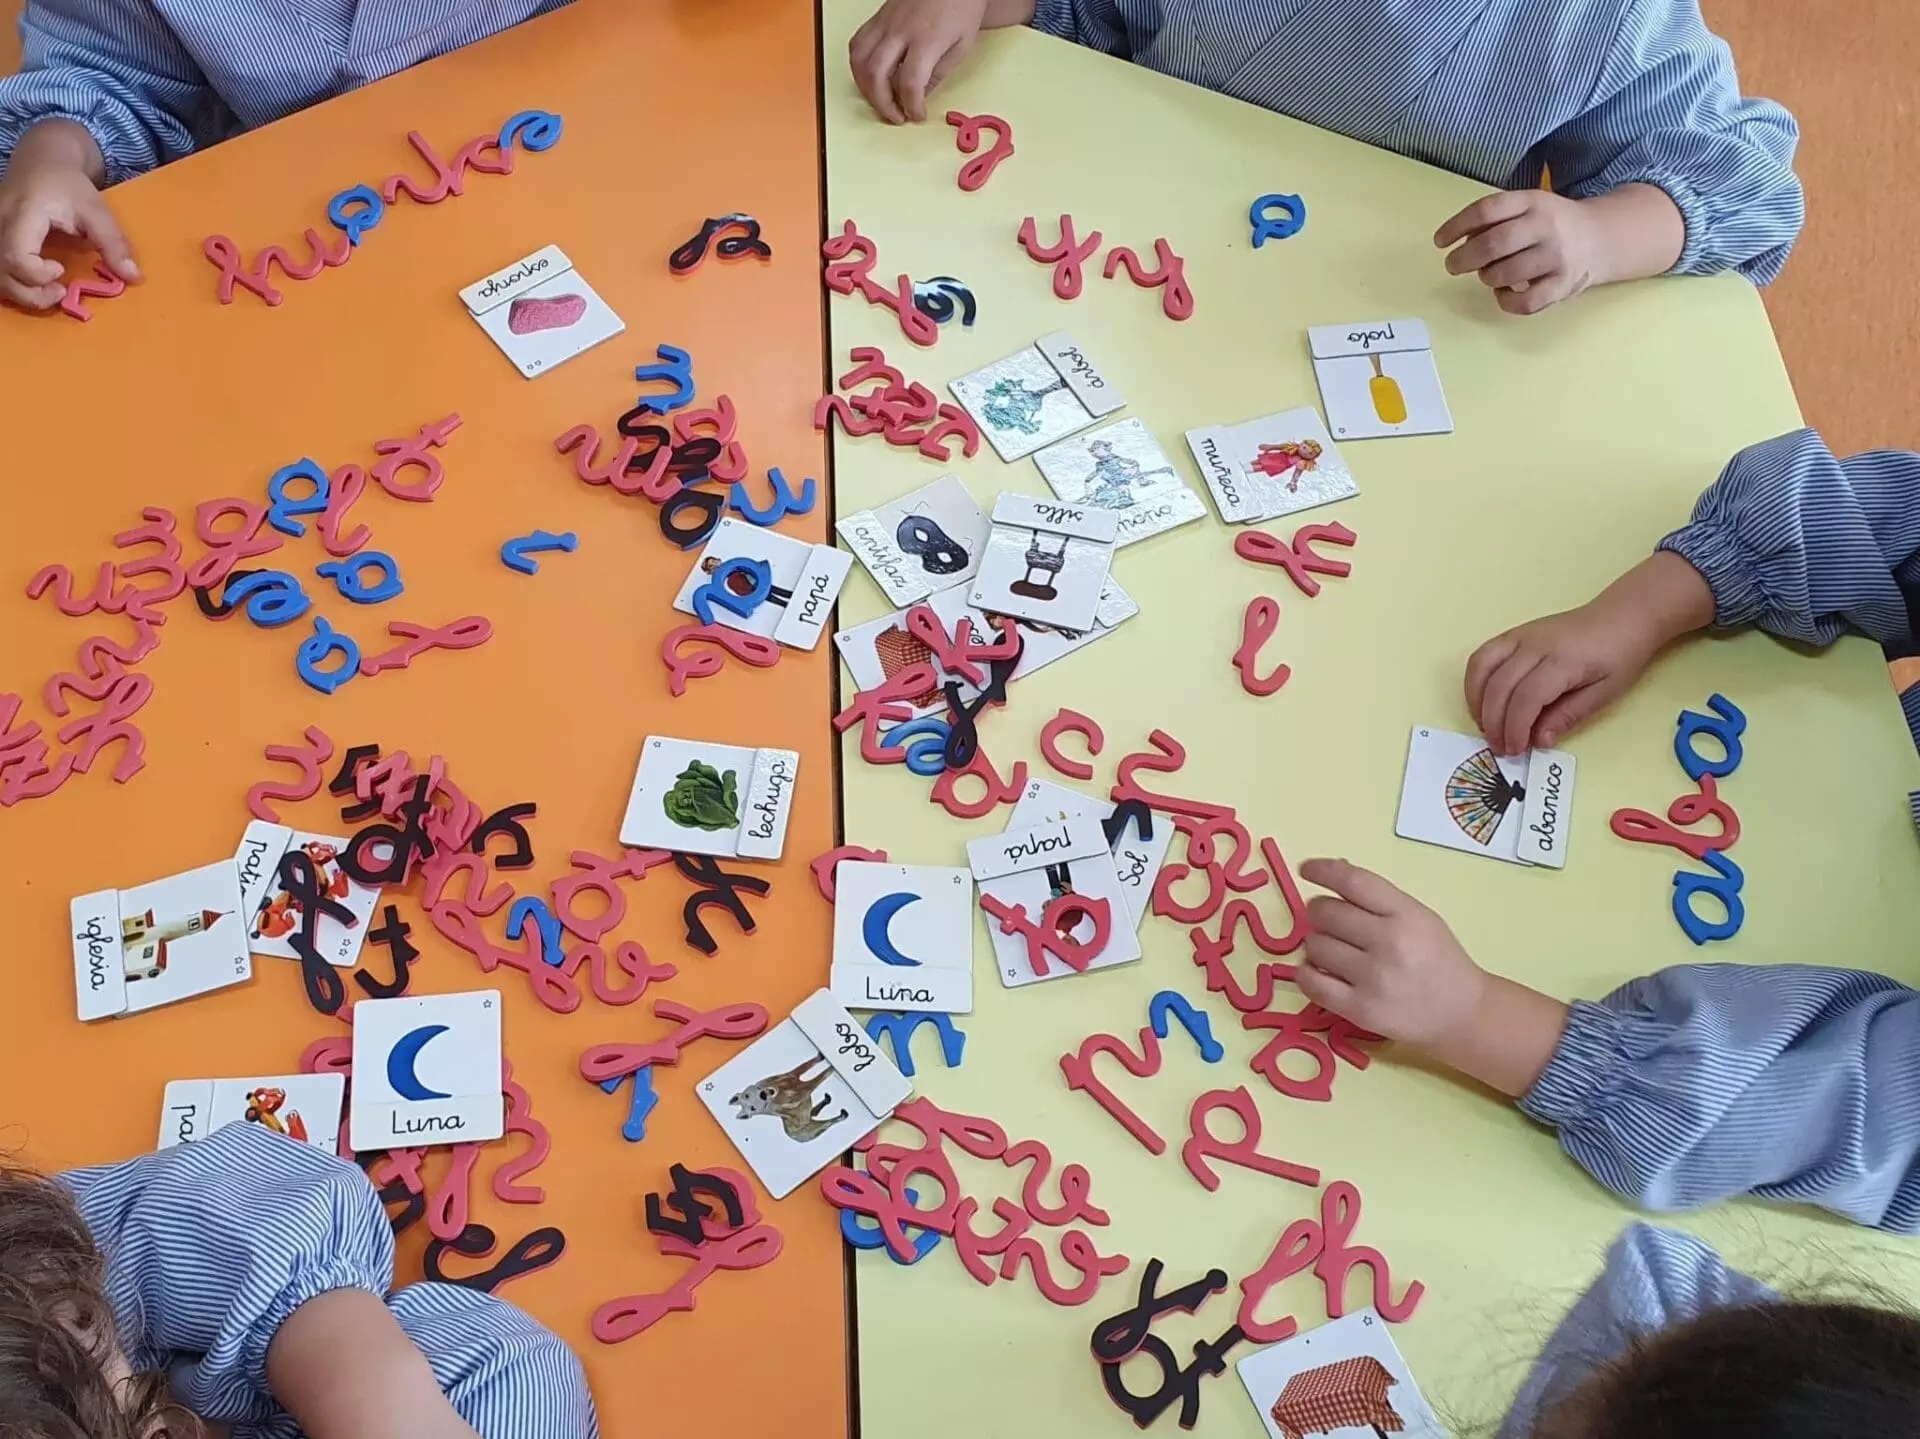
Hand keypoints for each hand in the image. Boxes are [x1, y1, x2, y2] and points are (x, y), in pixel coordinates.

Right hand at [0, 120, 137, 311]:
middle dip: (31, 294)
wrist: (41, 162)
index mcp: (22, 215)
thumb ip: (113, 243)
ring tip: (50, 290)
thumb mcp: (95, 209)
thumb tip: (134, 277)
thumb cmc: (68, 185)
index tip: (61, 270)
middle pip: (1, 272)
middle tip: (60, 291)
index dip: (37, 274)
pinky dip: (14, 284)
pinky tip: (35, 282)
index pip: (16, 256)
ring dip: (22, 293)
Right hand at [850, 0, 990, 122]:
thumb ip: (939, 73)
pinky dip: (859, 66)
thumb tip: (919, 96)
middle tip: (896, 116)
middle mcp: (900, 30)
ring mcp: (884, 22)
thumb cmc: (961, 6)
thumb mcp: (962, 45)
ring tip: (881, 100)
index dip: (911, 106)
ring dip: (866, 88)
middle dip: (883, 104)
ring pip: (859, 60)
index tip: (916, 115)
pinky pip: (857, 44)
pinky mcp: (877, 17)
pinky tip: (871, 77)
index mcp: (926, 39)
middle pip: (876, 74)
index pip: (909, 82)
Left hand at [1297, 859, 1485, 1049]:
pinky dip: (1306, 973)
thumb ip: (1379, 898)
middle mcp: (1388, 943)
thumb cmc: (1438, 959)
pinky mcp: (1359, 1010)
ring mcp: (1373, 978)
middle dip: (1318, 911)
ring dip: (1316, 943)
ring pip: (1315, 945)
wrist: (1462, 1013)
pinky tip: (1316, 970)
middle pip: (1327, 912)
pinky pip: (1311, 983)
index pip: (1354, 882)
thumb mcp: (1419, 917)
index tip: (1307, 869)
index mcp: (1406, 914)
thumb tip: (1334, 871)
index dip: (1323, 871)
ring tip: (1332, 949)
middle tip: (1326, 919)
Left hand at [1434, 189, 1601, 315]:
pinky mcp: (1563, 285)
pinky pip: (1524, 303)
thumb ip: (1495, 219)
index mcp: (1532, 201)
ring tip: (1489, 274)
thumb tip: (1458, 239)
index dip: (1457, 226)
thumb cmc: (1550, 224)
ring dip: (1486, 277)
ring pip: (1504, 274)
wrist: (1601, 238)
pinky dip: (1505, 301)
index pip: (1487, 209)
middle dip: (1463, 258)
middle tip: (1453, 265)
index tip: (1440, 241)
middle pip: (1493, 244)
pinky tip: (1504, 292)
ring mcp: (1556, 257)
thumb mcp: (1527, 208)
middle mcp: (1546, 227)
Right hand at [1465, 551, 1715, 754]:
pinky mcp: (1513, 634)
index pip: (1526, 698)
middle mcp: (1534, 645)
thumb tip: (1539, 740)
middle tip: (1500, 747)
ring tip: (1486, 726)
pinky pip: (1483, 656)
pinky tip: (1483, 701)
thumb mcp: (1604, 693)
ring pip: (1481, 667)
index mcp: (1562, 661)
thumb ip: (1569, 716)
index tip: (1516, 750)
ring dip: (1476, 701)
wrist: (1622, 617)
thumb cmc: (1619, 656)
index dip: (1515, 728)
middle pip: (1499, 686)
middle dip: (1494, 722)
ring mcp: (1520, 636)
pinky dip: (1475, 681)